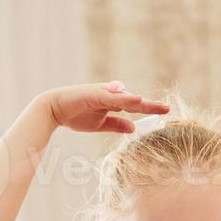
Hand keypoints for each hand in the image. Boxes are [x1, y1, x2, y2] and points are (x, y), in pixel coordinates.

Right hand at [42, 81, 169, 134]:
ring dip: (141, 102)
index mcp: (112, 102)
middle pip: (134, 100)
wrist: (54, 109)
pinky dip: (124, 98)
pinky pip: (112, 97)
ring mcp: (103, 93)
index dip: (149, 108)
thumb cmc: (75, 115)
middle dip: (150, 105)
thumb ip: (116, 125)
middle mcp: (110, 95)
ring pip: (126, 98)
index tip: (164, 112)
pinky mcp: (95, 93)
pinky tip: (135, 99)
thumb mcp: (100, 124)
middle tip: (167, 109)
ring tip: (156, 106)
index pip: (134, 105)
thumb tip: (133, 127)